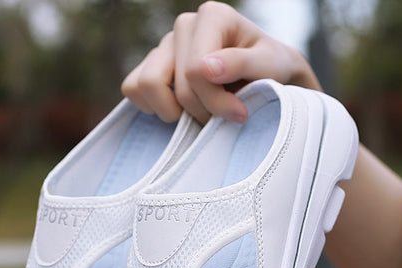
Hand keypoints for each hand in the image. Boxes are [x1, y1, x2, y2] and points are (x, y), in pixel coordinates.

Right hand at [122, 1, 320, 124]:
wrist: (264, 76)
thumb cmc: (270, 70)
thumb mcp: (269, 67)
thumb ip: (240, 64)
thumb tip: (206, 68)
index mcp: (212, 17)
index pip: (195, 70)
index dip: (215, 101)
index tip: (239, 113)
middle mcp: (184, 26)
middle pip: (174, 85)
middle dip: (199, 112)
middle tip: (223, 117)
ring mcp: (164, 45)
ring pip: (144, 85)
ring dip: (172, 112)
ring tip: (198, 114)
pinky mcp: (151, 65)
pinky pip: (132, 89)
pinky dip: (152, 107)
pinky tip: (179, 110)